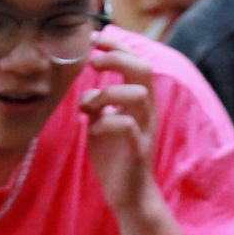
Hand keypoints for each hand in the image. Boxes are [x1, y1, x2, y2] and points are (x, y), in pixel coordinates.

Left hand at [79, 38, 164, 222]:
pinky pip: (127, 125)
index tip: (94, 39)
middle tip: (92, 61)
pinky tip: (92, 129)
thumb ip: (99, 104)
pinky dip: (105, 122)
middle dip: (116, 58)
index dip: (116, 47)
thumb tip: (86, 90)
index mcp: (140, 102)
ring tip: (88, 106)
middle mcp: (147, 111)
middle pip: (142, 69)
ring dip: (107, 93)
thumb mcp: (102, 123)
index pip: (136, 62)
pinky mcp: (138, 150)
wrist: (129, 196)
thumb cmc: (116, 159)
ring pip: (137, 94)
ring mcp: (145, 129)